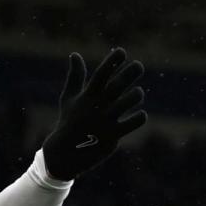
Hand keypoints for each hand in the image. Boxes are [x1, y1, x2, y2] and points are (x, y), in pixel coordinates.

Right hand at [42, 47, 147, 180]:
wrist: (65, 154)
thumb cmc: (69, 122)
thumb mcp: (69, 98)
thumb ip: (75, 76)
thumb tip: (75, 54)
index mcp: (87, 96)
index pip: (101, 75)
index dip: (111, 62)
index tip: (121, 51)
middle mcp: (97, 107)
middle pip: (117, 85)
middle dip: (129, 73)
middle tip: (139, 65)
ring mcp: (105, 121)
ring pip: (127, 102)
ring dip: (136, 94)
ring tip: (138, 92)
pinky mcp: (112, 136)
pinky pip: (132, 123)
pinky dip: (139, 117)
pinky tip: (140, 115)